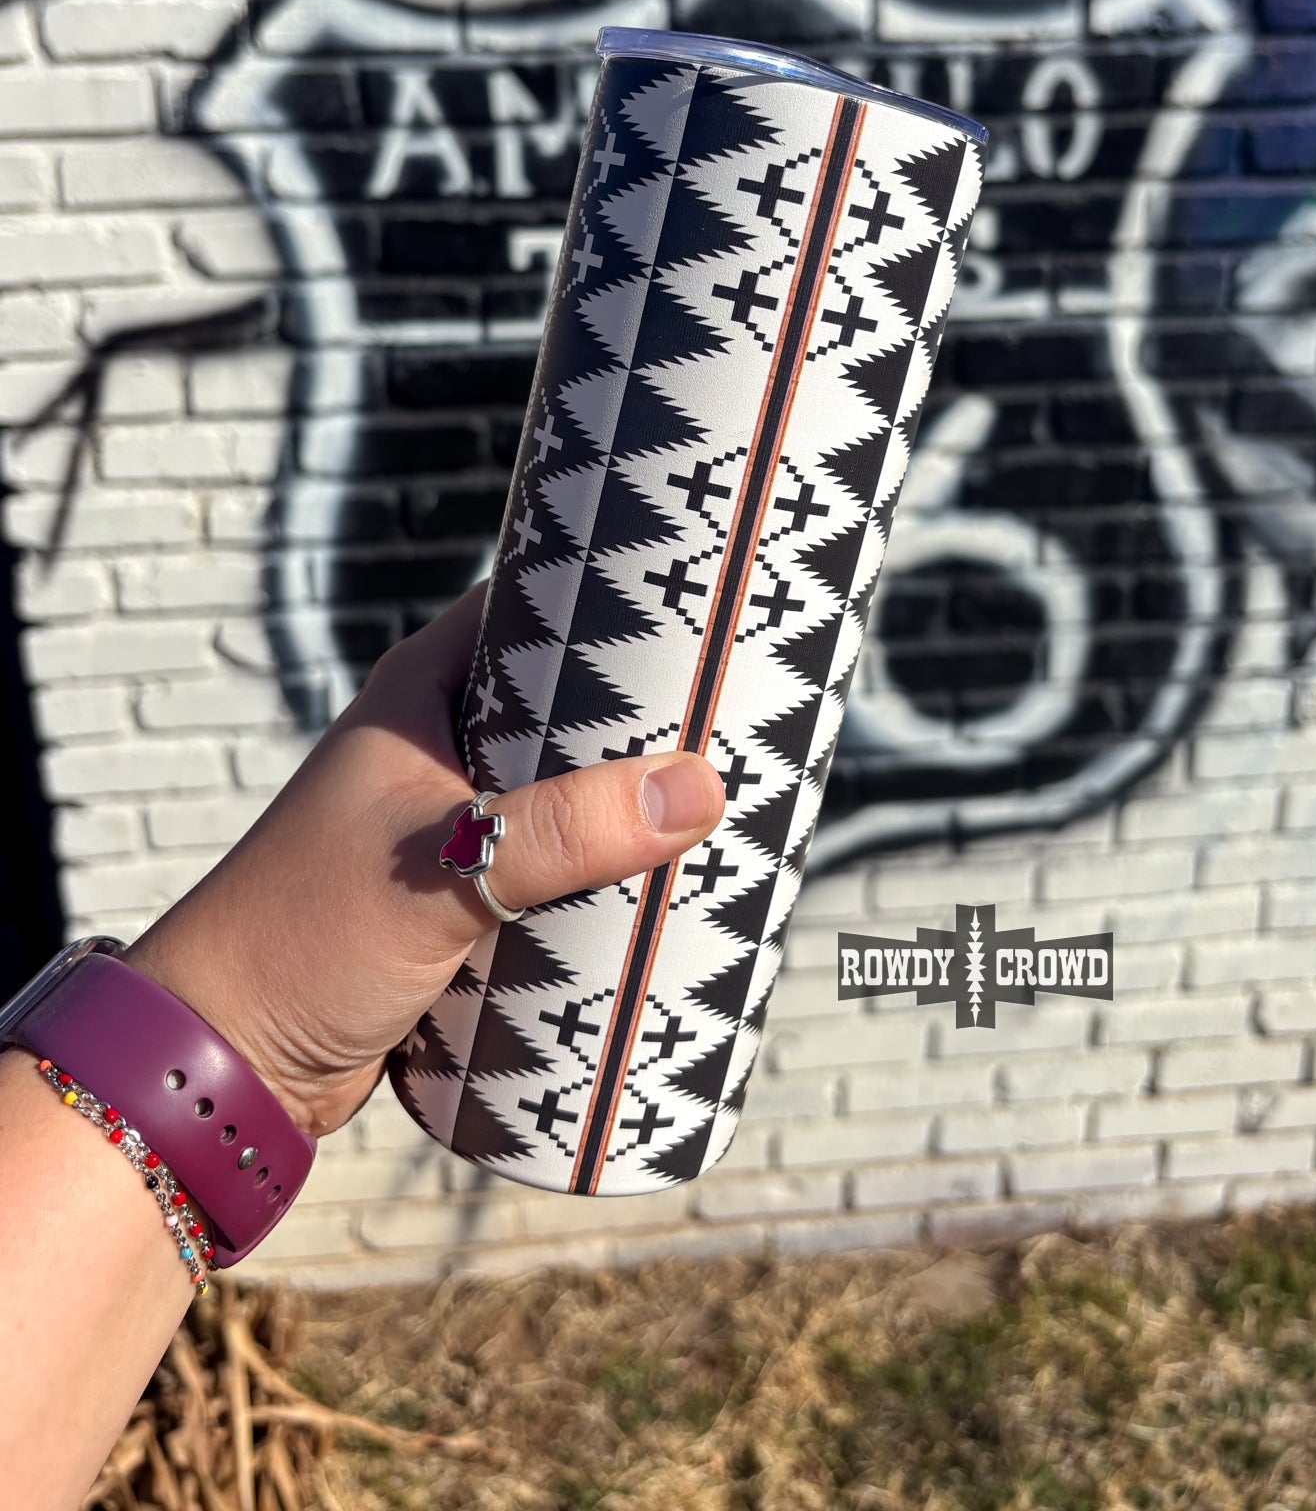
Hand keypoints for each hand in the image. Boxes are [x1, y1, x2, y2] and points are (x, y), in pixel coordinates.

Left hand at [125, 582, 725, 1137]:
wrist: (224, 1060)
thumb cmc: (306, 935)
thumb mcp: (446, 868)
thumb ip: (565, 829)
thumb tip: (698, 791)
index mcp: (422, 693)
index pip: (534, 606)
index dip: (616, 599)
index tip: (706, 605)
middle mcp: (441, 746)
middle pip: (569, 708)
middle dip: (648, 720)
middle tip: (747, 721)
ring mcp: (453, 824)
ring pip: (568, 795)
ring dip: (630, 807)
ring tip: (732, 806)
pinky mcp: (462, 900)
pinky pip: (555, 868)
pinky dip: (605, 873)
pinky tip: (670, 888)